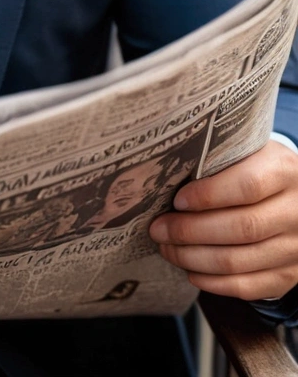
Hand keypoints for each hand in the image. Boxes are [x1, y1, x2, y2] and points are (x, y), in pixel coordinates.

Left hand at [149, 140, 297, 299]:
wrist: (294, 198)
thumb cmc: (256, 171)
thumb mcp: (245, 154)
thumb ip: (217, 163)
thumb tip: (165, 179)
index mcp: (283, 172)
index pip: (247, 186)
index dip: (208, 195)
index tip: (177, 201)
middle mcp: (296, 212)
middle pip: (241, 228)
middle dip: (190, 231)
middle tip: (158, 229)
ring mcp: (295, 248)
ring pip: (240, 261)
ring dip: (194, 258)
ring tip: (166, 248)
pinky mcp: (288, 276)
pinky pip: (248, 287)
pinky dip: (213, 283)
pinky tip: (190, 271)